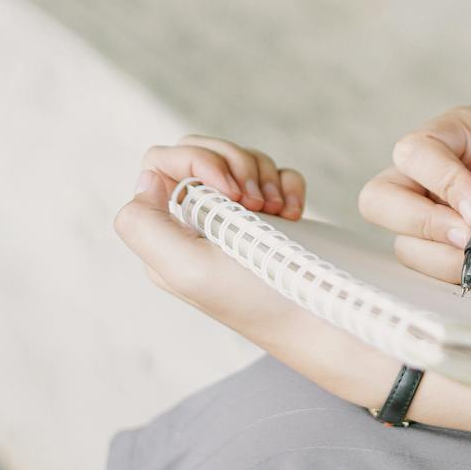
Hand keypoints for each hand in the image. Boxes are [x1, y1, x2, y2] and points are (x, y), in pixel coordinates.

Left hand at [112, 136, 308, 337]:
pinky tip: (294, 215)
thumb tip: (147, 180)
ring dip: (264, 177)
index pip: (162, 164)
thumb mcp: (187, 269)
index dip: (198, 163)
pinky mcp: (271, 215)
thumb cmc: (259, 300)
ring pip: (239, 160)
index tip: (233, 194)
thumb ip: (145, 225)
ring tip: (277, 213)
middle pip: (200, 152)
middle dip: (236, 165)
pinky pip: (274, 173)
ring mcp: (235, 217)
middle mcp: (196, 224)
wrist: (325, 317)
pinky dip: (287, 185)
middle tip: (257, 204)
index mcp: (168, 236)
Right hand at [359, 105, 470, 287]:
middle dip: (424, 227)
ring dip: (455, 262)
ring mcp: (444, 214)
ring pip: (406, 243)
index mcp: (462, 134)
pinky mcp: (455, 251)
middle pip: (383, 198)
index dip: (441, 185)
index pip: (416, 153)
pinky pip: (435, 271)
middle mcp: (442, 172)